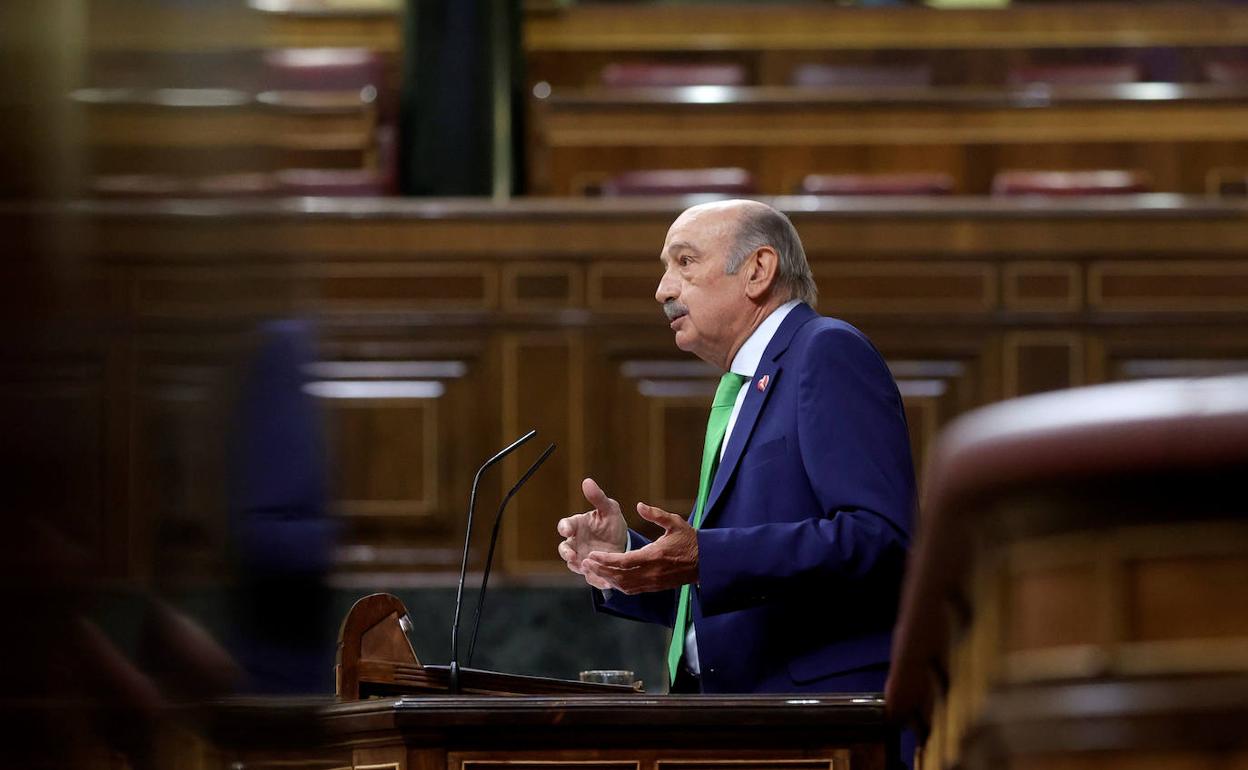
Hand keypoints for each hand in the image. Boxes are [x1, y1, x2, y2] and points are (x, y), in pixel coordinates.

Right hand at [557, 478, 627, 587]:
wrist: (623, 544)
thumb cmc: (611, 523)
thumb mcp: (609, 509)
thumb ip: (598, 498)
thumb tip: (587, 481)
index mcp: (577, 526)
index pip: (565, 525)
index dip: (565, 527)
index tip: (567, 529)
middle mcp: (576, 543)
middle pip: (564, 549)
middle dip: (566, 552)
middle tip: (573, 555)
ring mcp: (581, 558)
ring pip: (573, 565)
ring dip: (578, 566)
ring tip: (586, 567)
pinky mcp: (590, 571)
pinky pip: (589, 577)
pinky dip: (595, 579)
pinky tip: (604, 581)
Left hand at [581, 502, 697, 594]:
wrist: (707, 562)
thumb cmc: (690, 540)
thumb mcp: (675, 522)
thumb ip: (656, 515)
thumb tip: (639, 505)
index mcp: (655, 555)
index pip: (624, 561)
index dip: (606, 559)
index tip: (592, 554)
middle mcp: (652, 572)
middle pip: (620, 575)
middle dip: (601, 569)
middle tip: (586, 562)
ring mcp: (654, 582)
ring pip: (624, 585)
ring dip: (607, 578)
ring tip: (594, 569)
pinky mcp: (655, 587)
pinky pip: (633, 590)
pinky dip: (619, 586)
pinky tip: (610, 579)